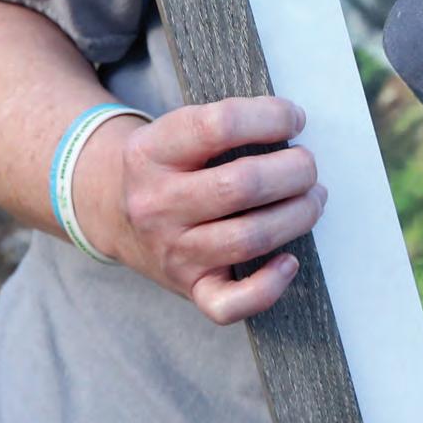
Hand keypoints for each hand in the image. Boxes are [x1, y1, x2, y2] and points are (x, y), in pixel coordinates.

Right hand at [78, 96, 325, 323]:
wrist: (109, 210)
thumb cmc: (165, 162)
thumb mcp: (173, 129)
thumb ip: (223, 125)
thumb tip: (293, 126)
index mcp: (152, 151)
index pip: (220, 125)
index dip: (271, 117)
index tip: (295, 119)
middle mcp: (157, 203)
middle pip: (241, 186)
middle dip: (294, 171)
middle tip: (308, 165)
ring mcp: (172, 251)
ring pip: (248, 239)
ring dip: (297, 216)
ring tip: (313, 198)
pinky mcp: (189, 288)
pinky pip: (230, 305)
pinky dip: (269, 286)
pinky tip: (289, 260)